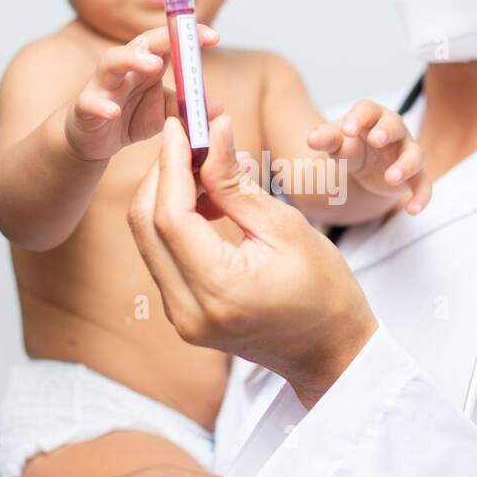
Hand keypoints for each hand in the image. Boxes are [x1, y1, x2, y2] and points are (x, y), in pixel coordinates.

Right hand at [64, 24, 220, 161]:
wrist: (95, 139)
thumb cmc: (131, 117)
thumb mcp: (165, 113)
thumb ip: (187, 107)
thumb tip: (218, 107)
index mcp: (147, 63)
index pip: (168, 41)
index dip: (188, 35)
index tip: (214, 36)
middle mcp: (125, 67)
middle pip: (140, 43)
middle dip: (161, 39)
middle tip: (182, 44)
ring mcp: (103, 84)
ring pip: (111, 62)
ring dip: (131, 59)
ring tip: (153, 65)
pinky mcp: (85, 106)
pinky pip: (90, 102)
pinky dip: (101, 106)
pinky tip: (113, 113)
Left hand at [127, 112, 378, 408]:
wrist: (330, 350)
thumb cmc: (324, 291)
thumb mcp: (286, 227)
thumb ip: (237, 183)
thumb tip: (213, 134)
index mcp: (219, 290)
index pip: (171, 215)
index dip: (170, 163)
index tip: (180, 126)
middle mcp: (188, 311)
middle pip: (146, 225)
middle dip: (162, 173)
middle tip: (189, 138)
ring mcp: (180, 318)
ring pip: (149, 239)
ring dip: (168, 195)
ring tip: (207, 167)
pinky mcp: (182, 315)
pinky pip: (162, 256)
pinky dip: (175, 222)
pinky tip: (206, 201)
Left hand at [306, 100, 430, 214]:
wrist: (366, 166)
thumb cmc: (351, 146)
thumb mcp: (337, 143)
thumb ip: (326, 139)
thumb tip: (311, 139)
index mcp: (372, 117)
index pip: (367, 110)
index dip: (359, 118)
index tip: (347, 130)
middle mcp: (394, 131)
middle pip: (395, 125)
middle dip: (386, 131)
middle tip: (375, 139)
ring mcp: (407, 153)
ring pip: (415, 155)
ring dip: (405, 166)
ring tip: (390, 178)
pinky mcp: (414, 176)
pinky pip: (424, 185)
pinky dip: (421, 197)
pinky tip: (412, 210)